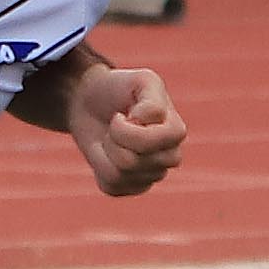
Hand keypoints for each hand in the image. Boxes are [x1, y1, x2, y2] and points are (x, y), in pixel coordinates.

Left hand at [70, 63, 185, 196]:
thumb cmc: (120, 88)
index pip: (148, 143)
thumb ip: (151, 102)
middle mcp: (169, 157)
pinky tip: (106, 152)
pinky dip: (100, 166)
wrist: (92, 101)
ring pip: (120, 175)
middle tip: (114, 125)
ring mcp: (152, 175)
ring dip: (105, 152)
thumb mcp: (141, 81)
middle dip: (113, 140)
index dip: (123, 129)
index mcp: (175, 132)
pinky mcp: (131, 187)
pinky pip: (112, 187)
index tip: (122, 114)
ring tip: (111, 137)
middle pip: (132, 163)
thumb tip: (146, 123)